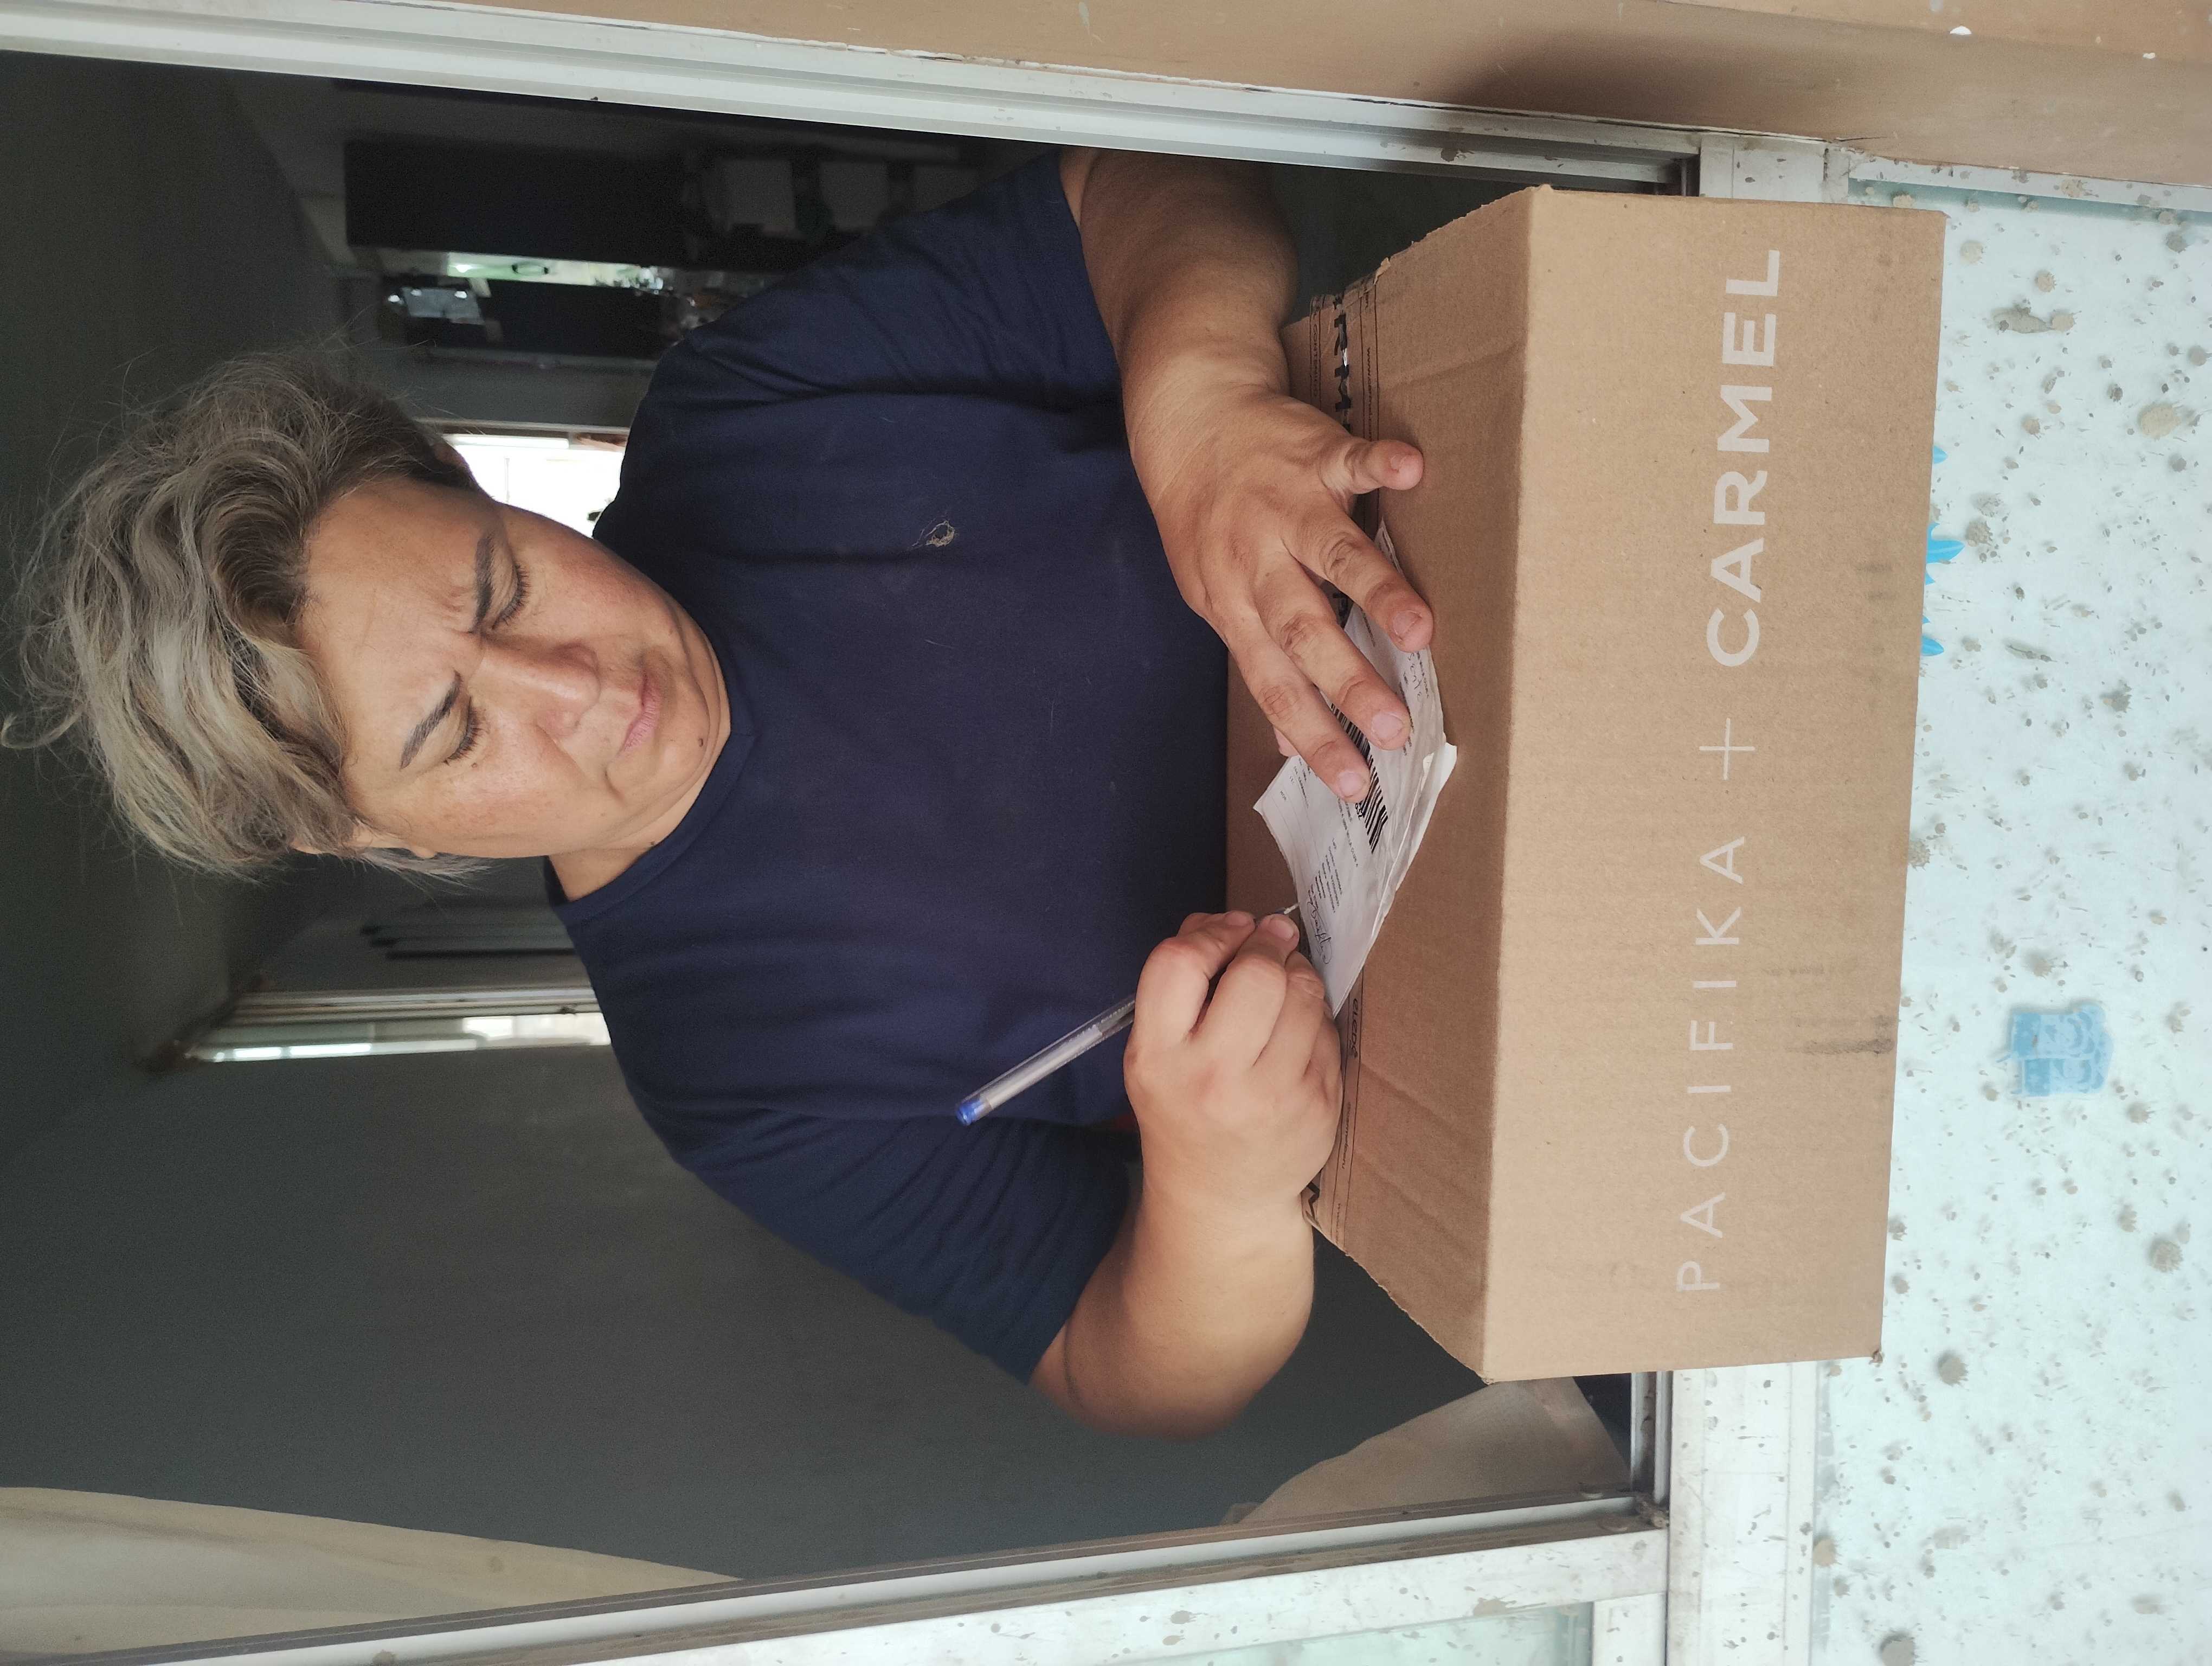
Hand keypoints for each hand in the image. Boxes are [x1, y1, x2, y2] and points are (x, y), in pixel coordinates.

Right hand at [1123, 911, 1340, 1221]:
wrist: (1219, 1197)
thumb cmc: (1184, 1108)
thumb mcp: (1155, 1052)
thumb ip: (1178, 984)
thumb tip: (1225, 920)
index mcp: (1158, 1057)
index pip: (1178, 964)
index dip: (1211, 933)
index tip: (1230, 931)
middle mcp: (1212, 1078)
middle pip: (1255, 974)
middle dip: (1268, 944)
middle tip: (1272, 941)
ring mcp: (1273, 1096)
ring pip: (1303, 994)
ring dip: (1298, 974)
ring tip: (1286, 984)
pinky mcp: (1318, 1106)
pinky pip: (1328, 1031)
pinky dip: (1316, 1017)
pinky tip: (1298, 1031)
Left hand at [1134, 380, 1429, 800]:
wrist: (1188, 420)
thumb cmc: (1211, 520)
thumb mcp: (1218, 597)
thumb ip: (1262, 662)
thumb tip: (1288, 744)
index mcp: (1236, 606)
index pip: (1274, 686)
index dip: (1313, 735)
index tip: (1354, 783)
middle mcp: (1258, 562)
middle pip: (1303, 631)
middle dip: (1350, 683)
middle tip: (1396, 728)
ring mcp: (1286, 506)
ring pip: (1331, 554)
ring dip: (1375, 591)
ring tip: (1419, 632)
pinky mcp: (1314, 453)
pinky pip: (1350, 458)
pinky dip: (1379, 463)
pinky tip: (1411, 471)